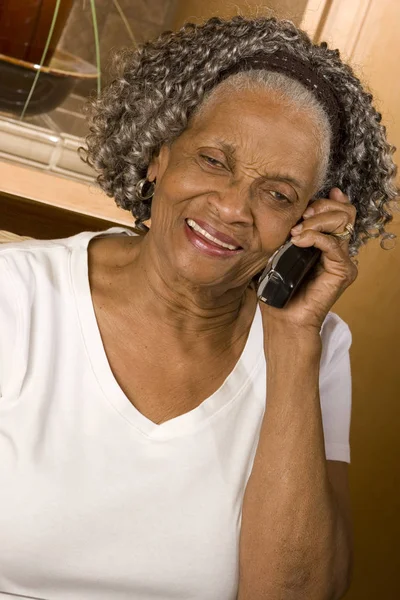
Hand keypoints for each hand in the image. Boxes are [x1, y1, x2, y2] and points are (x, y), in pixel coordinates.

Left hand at [259, 188, 357, 333]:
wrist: (282, 319)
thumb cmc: (276, 289)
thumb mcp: (275, 253)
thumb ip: (283, 233)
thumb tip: (277, 211)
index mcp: (322, 242)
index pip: (334, 210)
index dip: (321, 201)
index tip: (303, 203)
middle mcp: (336, 248)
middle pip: (343, 211)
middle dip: (321, 206)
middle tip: (301, 215)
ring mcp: (342, 259)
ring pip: (342, 222)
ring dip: (317, 220)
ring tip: (296, 231)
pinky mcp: (343, 271)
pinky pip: (334, 245)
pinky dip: (316, 237)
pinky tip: (298, 240)